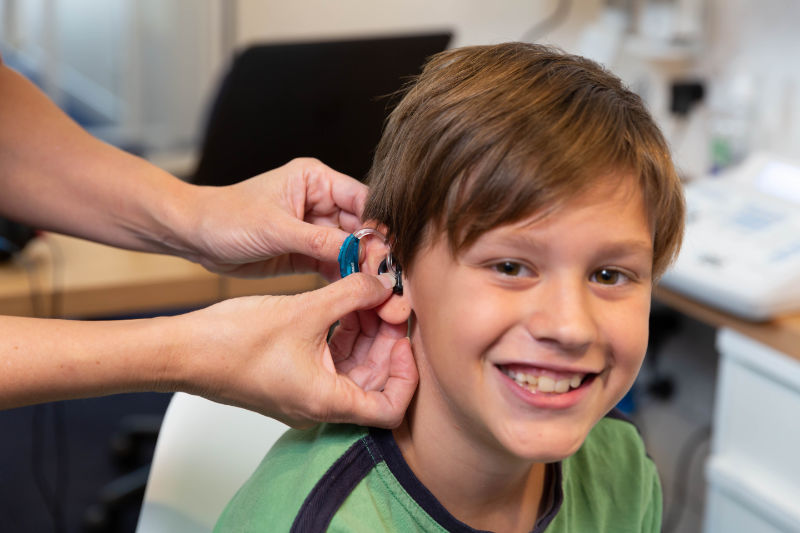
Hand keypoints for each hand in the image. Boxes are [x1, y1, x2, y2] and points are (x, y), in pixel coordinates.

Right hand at [183, 273, 417, 427]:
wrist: (184, 351)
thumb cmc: (231, 343)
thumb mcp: (303, 310)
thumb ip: (351, 294)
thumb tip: (383, 283)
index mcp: (326, 401)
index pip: (390, 410)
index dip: (407, 375)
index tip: (403, 340)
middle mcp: (319, 405)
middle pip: (375, 382)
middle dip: (386, 341)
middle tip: (389, 304)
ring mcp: (307, 392)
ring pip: (354, 367)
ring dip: (366, 333)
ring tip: (368, 296)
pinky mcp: (295, 377)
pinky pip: (332, 359)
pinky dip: (344, 333)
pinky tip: (345, 302)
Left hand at [186, 158, 365, 279]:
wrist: (194, 237)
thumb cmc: (227, 217)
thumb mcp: (275, 228)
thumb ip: (319, 240)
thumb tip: (359, 251)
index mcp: (315, 180)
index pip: (360, 199)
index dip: (376, 224)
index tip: (387, 250)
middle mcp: (319, 202)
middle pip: (360, 226)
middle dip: (371, 251)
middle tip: (382, 276)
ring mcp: (313, 229)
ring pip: (350, 248)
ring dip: (360, 267)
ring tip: (373, 289)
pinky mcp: (306, 252)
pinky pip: (333, 264)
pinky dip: (343, 278)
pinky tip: (353, 292)